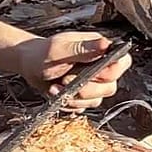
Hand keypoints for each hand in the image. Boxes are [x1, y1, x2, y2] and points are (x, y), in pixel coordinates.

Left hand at [17, 32, 131, 108]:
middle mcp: (100, 66)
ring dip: (74, 98)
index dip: (111, 72)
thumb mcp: (59, 49)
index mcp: (99, 49)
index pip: (123, 62)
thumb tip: (106, 44)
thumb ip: (83, 49)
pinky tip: (56, 94)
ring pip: (97, 100)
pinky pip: (83, 108)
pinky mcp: (83, 96)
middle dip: (86, 88)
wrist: (29, 65)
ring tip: (55, 88)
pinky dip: (69, 105)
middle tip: (65, 80)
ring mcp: (93, 83)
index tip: (92, 74)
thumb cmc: (42, 53)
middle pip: (110, 86)